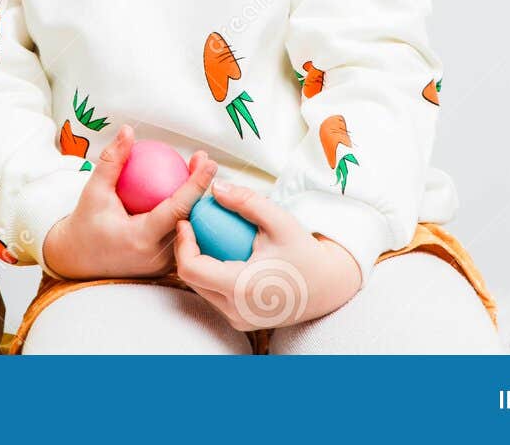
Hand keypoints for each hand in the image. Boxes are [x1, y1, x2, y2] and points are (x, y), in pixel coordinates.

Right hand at [42, 125, 216, 278]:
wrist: (77, 261)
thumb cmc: (84, 224)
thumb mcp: (94, 191)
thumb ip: (112, 161)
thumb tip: (128, 131)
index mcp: (141, 238)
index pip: (177, 209)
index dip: (196, 185)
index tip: (208, 162)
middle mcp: (157, 256)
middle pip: (190, 219)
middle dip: (202, 189)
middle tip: (204, 160)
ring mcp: (162, 266)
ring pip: (190, 231)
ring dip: (198, 202)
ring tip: (200, 171)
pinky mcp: (164, 267)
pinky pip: (181, 237)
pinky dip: (187, 215)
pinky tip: (189, 192)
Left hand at [173, 180, 363, 330]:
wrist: (327, 287)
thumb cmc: (304, 253)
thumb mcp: (279, 221)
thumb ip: (246, 201)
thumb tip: (215, 188)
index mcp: (241, 288)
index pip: (191, 269)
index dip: (182, 243)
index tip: (186, 221)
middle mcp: (235, 310)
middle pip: (191, 280)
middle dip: (186, 251)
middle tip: (193, 224)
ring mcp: (238, 319)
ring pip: (201, 289)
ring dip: (197, 263)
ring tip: (206, 236)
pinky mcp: (241, 321)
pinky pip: (214, 296)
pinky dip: (211, 275)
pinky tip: (220, 253)